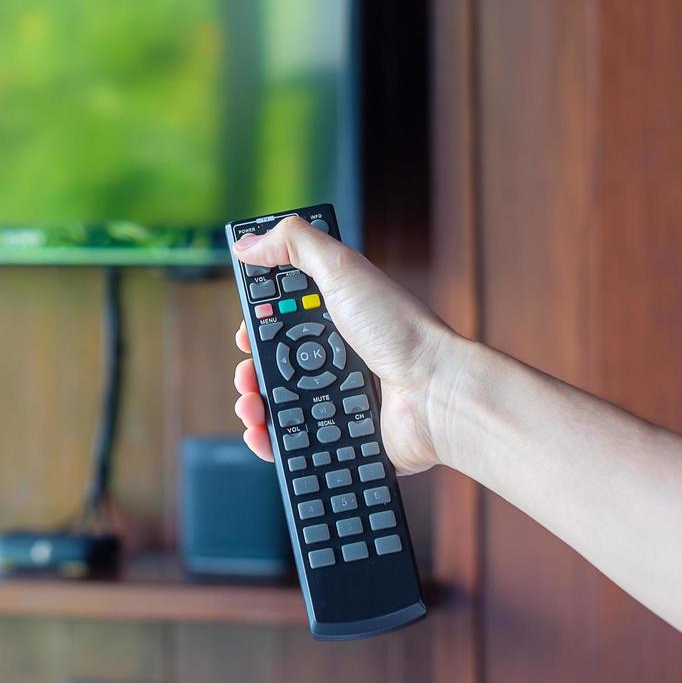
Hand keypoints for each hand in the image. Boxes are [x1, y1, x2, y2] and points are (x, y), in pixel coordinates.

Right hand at [232, 216, 456, 474]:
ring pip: (280, 403)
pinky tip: (263, 433)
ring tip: (252, 406)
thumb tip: (248, 242)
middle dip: (250, 368)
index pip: (281, 318)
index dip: (257, 324)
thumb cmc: (400, 330)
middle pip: (274, 363)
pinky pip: (298, 440)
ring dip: (254, 404)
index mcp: (335, 315)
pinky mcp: (344, 432)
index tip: (246, 331)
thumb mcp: (343, 268)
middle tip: (247, 373)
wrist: (435, 392)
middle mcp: (337, 355)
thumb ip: (295, 243)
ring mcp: (340, 396)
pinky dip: (272, 439)